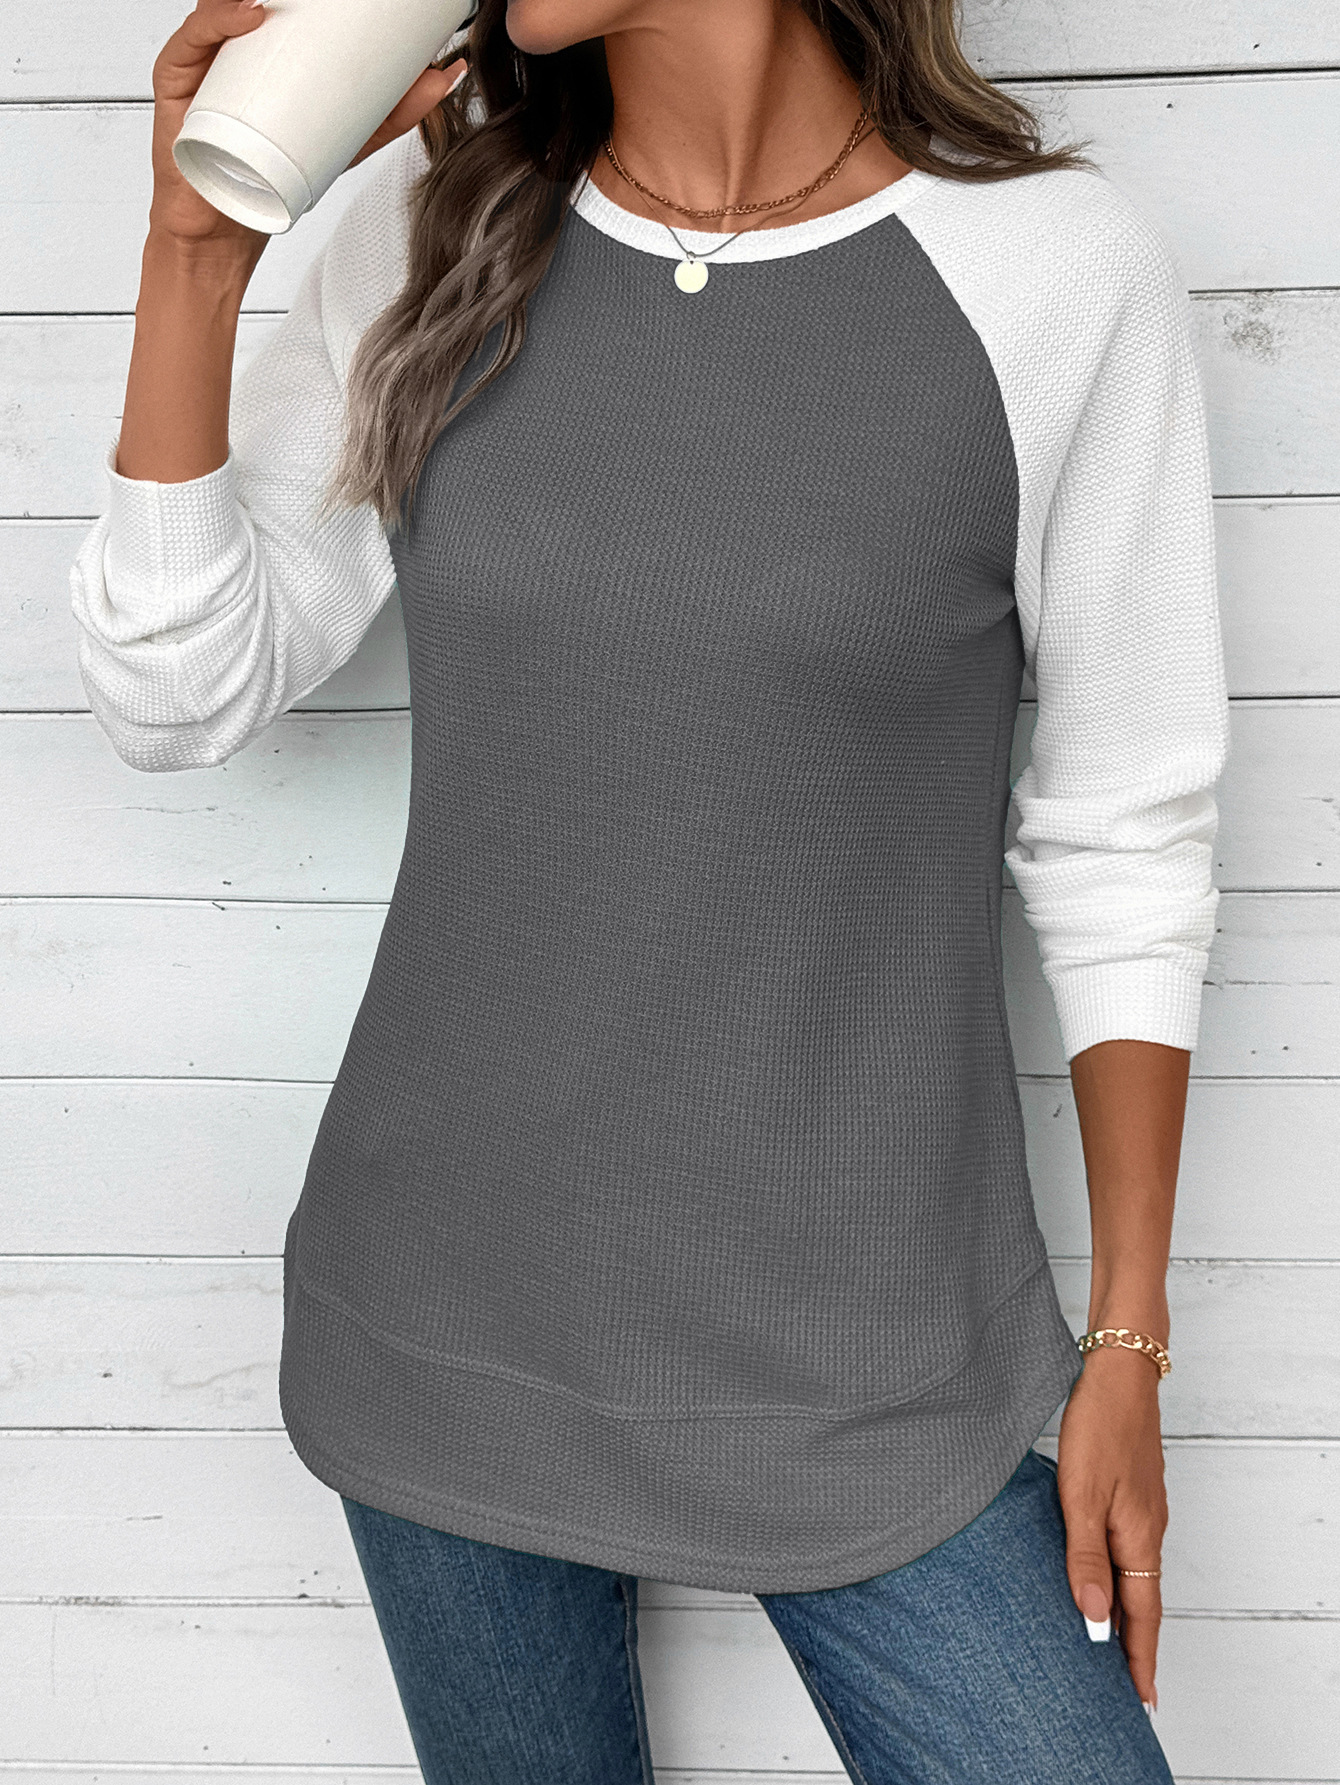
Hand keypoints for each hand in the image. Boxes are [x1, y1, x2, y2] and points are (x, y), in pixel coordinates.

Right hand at [147, 0, 465, 249]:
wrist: (224, 229)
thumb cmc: (270, 181)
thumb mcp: (346, 145)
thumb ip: (392, 115)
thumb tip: (444, 79)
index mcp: (262, 48)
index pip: (281, 0)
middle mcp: (228, 43)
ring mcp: (201, 59)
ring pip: (222, 8)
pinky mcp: (177, 83)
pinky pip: (193, 41)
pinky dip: (219, 21)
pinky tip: (250, 15)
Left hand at [1056, 1344, 1167, 1708]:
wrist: (1120, 1373)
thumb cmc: (1098, 1428)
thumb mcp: (1080, 1495)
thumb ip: (1085, 1557)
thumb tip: (1094, 1618)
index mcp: (1138, 1538)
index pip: (1142, 1615)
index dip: (1139, 1657)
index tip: (1142, 1698)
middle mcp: (1148, 1529)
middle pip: (1144, 1600)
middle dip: (1136, 1644)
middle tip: (1129, 1687)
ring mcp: (1143, 1510)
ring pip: (1137, 1574)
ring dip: (1128, 1611)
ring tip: (1113, 1643)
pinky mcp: (1133, 1491)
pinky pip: (1130, 1549)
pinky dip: (1122, 1577)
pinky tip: (1104, 1577)